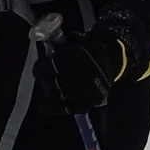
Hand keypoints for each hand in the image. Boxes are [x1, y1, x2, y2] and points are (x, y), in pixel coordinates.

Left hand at [32, 10, 149, 115]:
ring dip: (49, 92)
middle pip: (56, 83)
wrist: (112, 61)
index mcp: (82, 55)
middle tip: (42, 78)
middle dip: (45, 81)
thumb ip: (59, 42)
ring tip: (47, 87)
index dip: (41, 69)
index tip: (37, 69)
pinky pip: (69, 109)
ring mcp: (91, 90)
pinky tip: (42, 106)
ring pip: (60, 96)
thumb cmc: (89, 50)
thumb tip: (39, 43)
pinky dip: (54, 108)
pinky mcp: (92, 102)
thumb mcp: (77, 40)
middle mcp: (88, 73)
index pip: (54, 67)